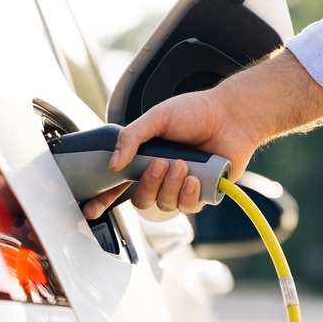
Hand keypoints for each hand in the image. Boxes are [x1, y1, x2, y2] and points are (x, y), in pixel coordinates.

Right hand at [82, 48, 322, 218]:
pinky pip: (187, 207)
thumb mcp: (157, 117)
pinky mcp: (201, 194)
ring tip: (183, 164)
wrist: (231, 116)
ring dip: (171, 186)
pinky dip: (188, 194)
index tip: (90, 209)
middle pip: (140, 200)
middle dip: (148, 185)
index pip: (119, 184)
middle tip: (161, 164)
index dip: (103, 199)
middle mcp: (160, 176)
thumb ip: (131, 137)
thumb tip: (113, 163)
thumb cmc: (196, 112)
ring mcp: (180, 187)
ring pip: (163, 205)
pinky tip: (195, 177)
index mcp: (144, 158)